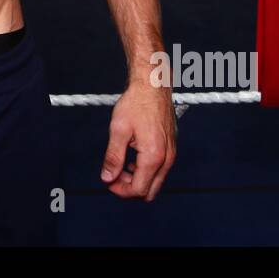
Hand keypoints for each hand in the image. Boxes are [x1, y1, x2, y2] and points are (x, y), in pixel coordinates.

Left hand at [100, 82, 176, 200]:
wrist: (153, 86)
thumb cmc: (136, 103)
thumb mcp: (118, 129)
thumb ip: (113, 157)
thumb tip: (107, 178)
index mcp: (153, 156)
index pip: (138, 190)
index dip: (120, 190)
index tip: (108, 180)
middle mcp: (167, 159)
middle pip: (149, 192)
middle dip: (130, 188)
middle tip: (114, 175)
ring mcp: (171, 154)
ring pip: (155, 182)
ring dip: (137, 180)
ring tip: (121, 165)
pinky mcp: (171, 149)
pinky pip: (160, 170)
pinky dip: (145, 171)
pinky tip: (132, 158)